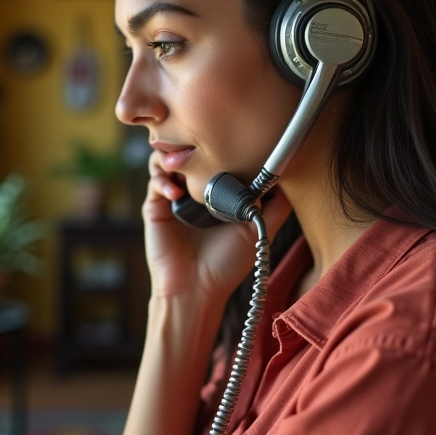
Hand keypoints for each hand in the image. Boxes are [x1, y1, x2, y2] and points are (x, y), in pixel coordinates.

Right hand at [141, 152, 292, 304]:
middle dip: (197, 145)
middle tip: (206, 148)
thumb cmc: (228, 265)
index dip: (225, 148)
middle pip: (194, 153)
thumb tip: (280, 173)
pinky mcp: (156, 205)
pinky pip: (155, 179)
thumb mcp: (259, 231)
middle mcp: (197, 192)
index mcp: (221, 194)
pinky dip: (163, 179)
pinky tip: (177, 194)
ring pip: (170, 158)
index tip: (234, 144)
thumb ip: (274, 206)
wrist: (195, 290)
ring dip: (177, 157)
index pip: (220, 158)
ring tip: (187, 169)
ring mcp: (176, 197)